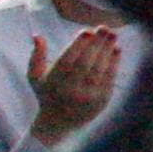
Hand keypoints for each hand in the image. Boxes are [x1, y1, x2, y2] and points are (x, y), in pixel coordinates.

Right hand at [28, 29, 118, 145]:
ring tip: (113, 35)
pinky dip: (114, 64)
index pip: (67, 61)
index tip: (88, 31)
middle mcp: (71, 90)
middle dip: (96, 44)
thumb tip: (37, 36)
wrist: (58, 123)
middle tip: (105, 28)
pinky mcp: (101, 101)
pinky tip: (117, 50)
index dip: (78, 45)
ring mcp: (88, 96)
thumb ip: (36, 56)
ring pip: (99, 70)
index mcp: (54, 82)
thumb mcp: (35, 77)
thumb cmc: (46, 94)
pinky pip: (109, 79)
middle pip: (86, 63)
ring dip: (107, 51)